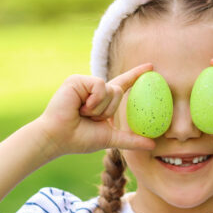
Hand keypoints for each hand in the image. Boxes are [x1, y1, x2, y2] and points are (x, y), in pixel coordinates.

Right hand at [36, 63, 156, 155]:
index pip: (123, 85)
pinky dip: (94, 101)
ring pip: (110, 89)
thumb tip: (153, 146)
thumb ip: (131, 140)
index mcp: (102, 101)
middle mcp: (95, 90)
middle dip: (108, 111)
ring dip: (100, 108)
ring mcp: (85, 84)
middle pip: (118, 92)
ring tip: (82, 113)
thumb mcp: (110, 139)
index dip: (136, 75)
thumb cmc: (79, 139)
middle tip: (90, 118)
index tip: (152, 66)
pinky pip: (99, 86)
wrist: (59, 138)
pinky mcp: (77, 80)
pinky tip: (80, 107)